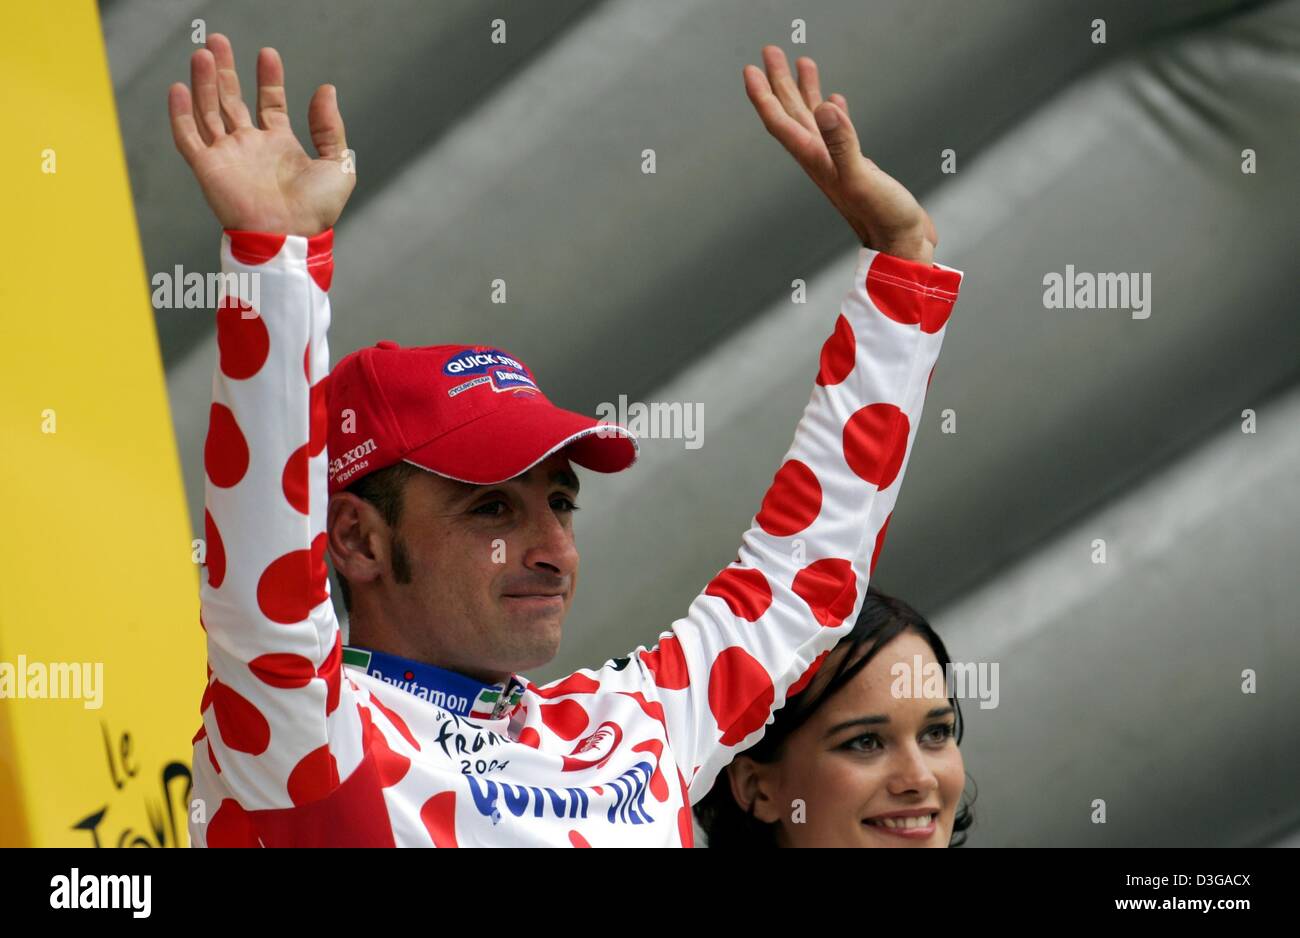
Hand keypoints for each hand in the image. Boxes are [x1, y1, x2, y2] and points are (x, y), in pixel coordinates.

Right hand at [168, 34, 354, 236]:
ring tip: (203, 53)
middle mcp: (250, 148)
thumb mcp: (338, 164)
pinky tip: (180, 87)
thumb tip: (326, 89)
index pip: (269, 103)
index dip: (268, 78)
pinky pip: (188, 137)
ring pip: (208, 111)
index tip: (268, 53)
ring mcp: (227, 157)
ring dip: (204, 82)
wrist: (291, 237)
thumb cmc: (316, 210)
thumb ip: (330, 127)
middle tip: (218, 40)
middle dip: (225, 70)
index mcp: (280, 146)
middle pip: (231, 100)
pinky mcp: (208, 169)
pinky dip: (181, 113)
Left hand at [743, 46, 936, 263]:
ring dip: (804, 92)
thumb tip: (825, 106)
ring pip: (813, 120)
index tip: (751, 68)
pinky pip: (838, 132)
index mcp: (817, 160)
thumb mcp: (861, 178)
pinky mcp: (858, 167)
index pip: (781, 122)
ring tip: (802, 63)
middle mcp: (822, 160)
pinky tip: (834, 101)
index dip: (764, 95)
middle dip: (779, 82)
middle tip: (770, 51)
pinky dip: (833, 113)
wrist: (902, 246)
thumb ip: (844, 143)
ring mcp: (839, 163)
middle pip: (792, 114)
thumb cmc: (884, 218)